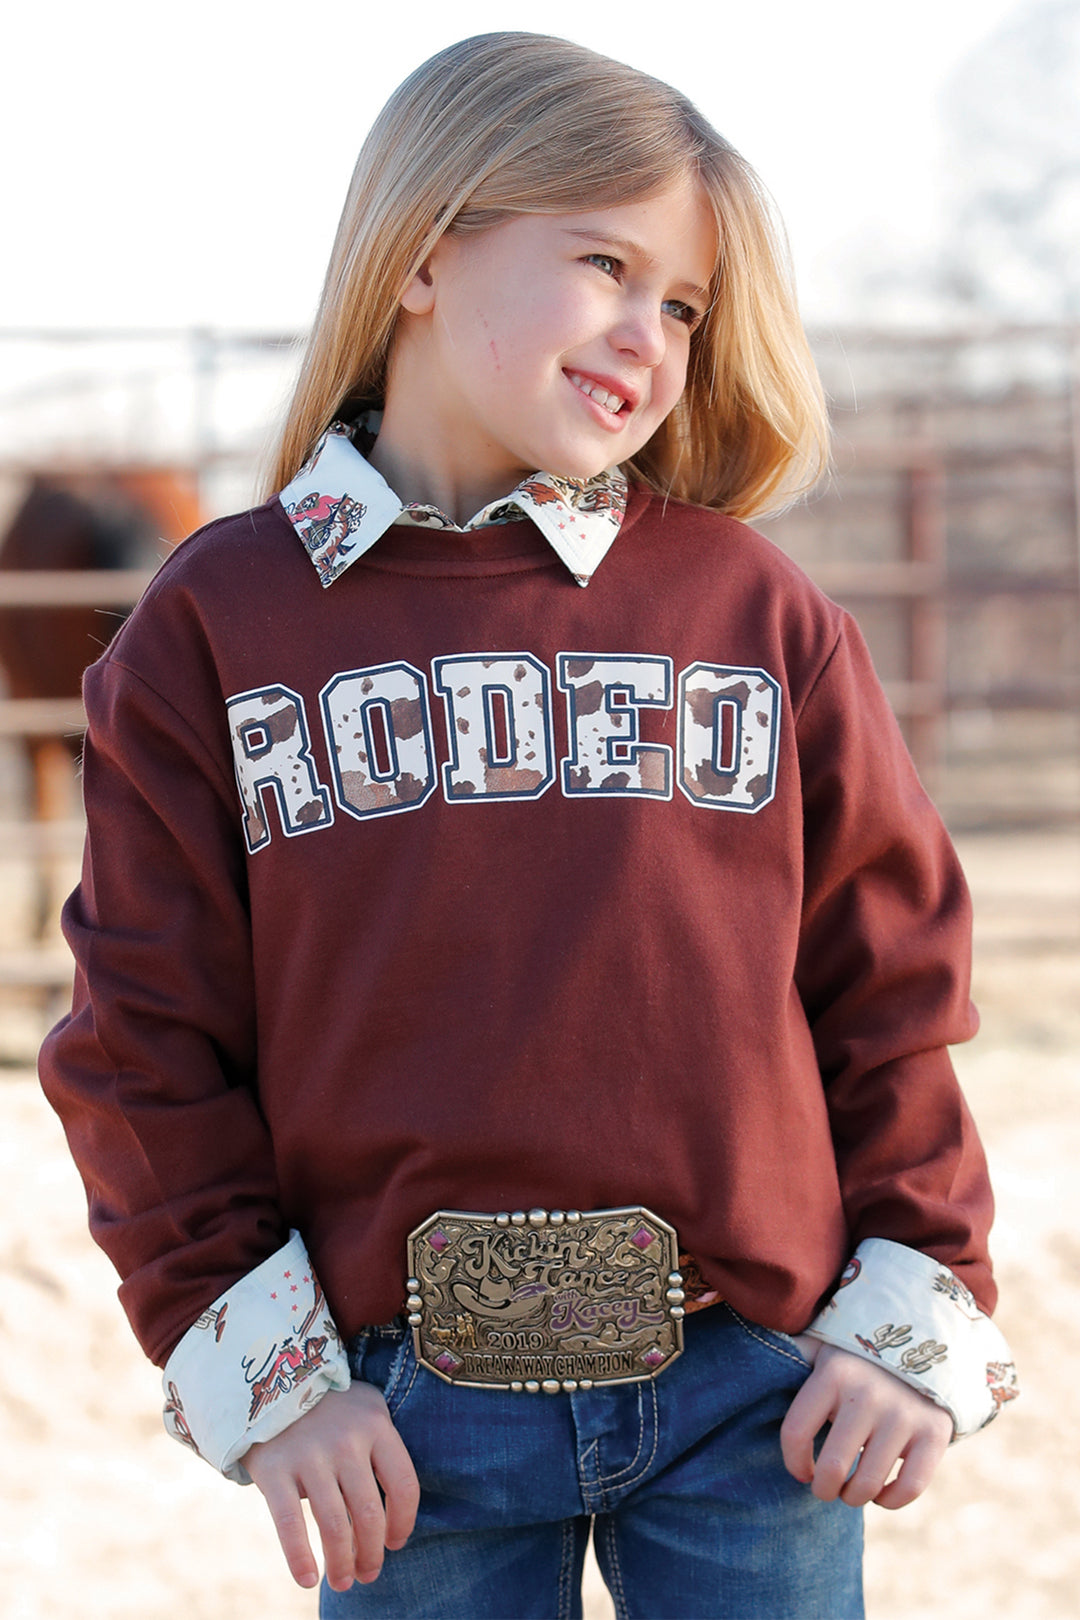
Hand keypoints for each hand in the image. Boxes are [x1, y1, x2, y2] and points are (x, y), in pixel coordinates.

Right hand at [241, 1380, 419, 1591]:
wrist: (269, 1381)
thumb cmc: (328, 1408)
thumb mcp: (364, 1413)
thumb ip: (380, 1453)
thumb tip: (390, 1520)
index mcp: (376, 1425)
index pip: (404, 1484)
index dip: (403, 1522)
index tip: (395, 1543)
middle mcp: (346, 1439)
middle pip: (369, 1513)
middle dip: (370, 1554)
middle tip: (367, 1575)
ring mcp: (309, 1453)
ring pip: (333, 1524)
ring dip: (340, 1563)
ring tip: (342, 1583)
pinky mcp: (275, 1468)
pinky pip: (290, 1523)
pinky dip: (299, 1558)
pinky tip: (307, 1580)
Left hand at [779, 1340, 952, 1509]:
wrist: (923, 1342)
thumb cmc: (857, 1358)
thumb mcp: (824, 1347)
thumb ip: (793, 1354)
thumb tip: (753, 1352)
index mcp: (832, 1373)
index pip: (796, 1432)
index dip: (794, 1462)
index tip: (801, 1470)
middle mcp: (867, 1394)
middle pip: (834, 1468)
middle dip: (824, 1489)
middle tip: (826, 1487)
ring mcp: (903, 1414)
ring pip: (868, 1484)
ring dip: (854, 1496)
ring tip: (850, 1489)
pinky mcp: (934, 1432)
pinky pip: (909, 1487)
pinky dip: (891, 1501)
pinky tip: (881, 1493)